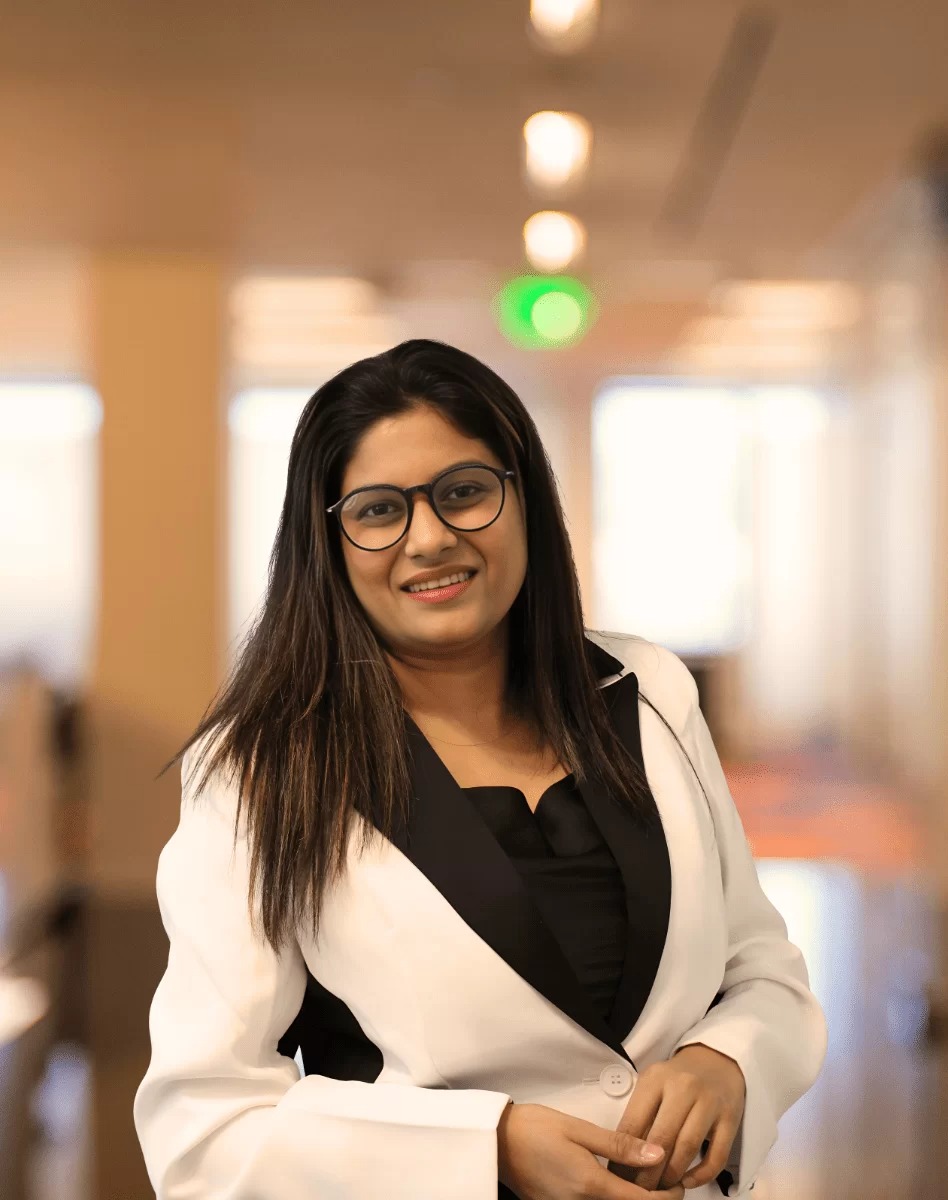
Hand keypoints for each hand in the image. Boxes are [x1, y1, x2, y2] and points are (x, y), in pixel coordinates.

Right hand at [497, 1102, 686, 1199]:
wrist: (496, 1140)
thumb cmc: (533, 1128)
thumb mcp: (578, 1129)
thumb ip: (619, 1144)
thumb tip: (656, 1153)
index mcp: (590, 1185)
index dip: (667, 1197)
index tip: (678, 1184)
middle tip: (667, 1183)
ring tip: (644, 1182)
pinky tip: (615, 1185)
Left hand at [608, 1044, 745, 1191]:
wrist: (716, 1061)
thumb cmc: (676, 1079)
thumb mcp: (652, 1086)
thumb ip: (640, 1115)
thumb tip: (622, 1157)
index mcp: (656, 1079)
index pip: (634, 1124)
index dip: (624, 1156)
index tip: (619, 1175)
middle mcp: (683, 1088)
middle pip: (661, 1139)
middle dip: (648, 1173)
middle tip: (641, 1190)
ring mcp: (709, 1102)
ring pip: (687, 1148)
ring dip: (672, 1175)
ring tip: (662, 1188)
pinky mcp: (730, 1118)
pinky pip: (716, 1156)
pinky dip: (701, 1175)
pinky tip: (687, 1182)